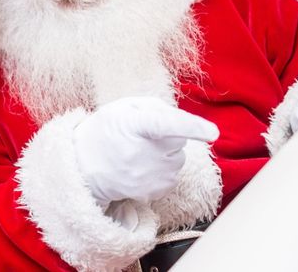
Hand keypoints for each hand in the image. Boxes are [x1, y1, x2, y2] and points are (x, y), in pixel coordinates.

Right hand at [73, 96, 218, 204]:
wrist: (85, 168)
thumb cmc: (107, 131)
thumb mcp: (123, 108)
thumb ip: (155, 107)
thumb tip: (182, 122)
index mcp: (134, 125)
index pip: (166, 125)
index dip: (191, 127)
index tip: (212, 132)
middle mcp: (142, 153)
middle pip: (179, 141)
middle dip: (169, 137)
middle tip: (143, 136)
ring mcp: (148, 176)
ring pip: (178, 159)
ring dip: (166, 154)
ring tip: (139, 152)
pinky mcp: (154, 191)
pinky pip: (173, 175)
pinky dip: (162, 170)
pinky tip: (141, 167)